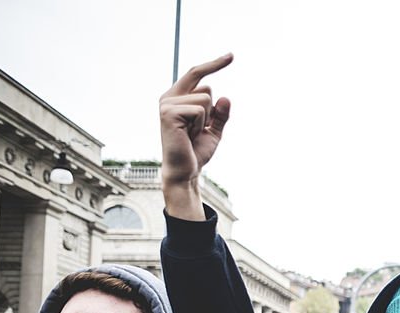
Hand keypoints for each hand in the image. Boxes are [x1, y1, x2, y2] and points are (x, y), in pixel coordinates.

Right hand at [160, 54, 232, 219]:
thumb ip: (221, 113)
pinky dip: (201, 125)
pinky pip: (200, 110)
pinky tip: (189, 136)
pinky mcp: (169, 112)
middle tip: (197, 131)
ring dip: (205, 120)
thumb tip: (225, 97)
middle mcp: (169, 96)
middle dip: (211, 110)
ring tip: (192, 134)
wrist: (185, 171)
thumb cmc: (196, 151)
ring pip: (206, 99)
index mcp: (177, 97)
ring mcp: (167, 103)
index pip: (198, 74)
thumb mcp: (215, 130)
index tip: (232, 55)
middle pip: (207, 86)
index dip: (215, 64)